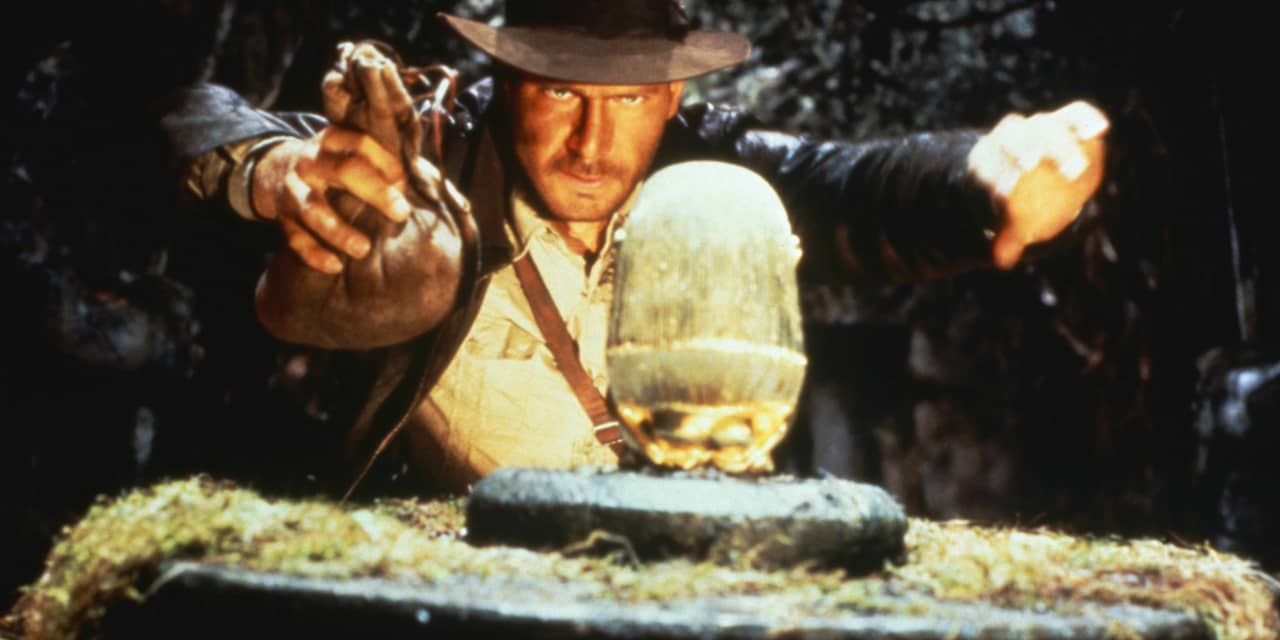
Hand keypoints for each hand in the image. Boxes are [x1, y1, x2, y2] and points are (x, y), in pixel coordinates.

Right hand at [252, 41, 425, 274]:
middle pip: (345, 171)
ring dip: (338, 230)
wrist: (278, 171)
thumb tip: (462, 207)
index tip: (405, 182)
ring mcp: (295, 189)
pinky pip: (295, 238)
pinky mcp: (282, 218)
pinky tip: (334, 267)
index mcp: (336, 140)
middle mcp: (313, 161)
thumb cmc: (342, 169)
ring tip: (363, 249)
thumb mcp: (365, 158)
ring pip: (313, 208)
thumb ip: (408, 175)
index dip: (387, 162)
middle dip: (375, 192)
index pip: (362, 143)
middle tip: (401, 213)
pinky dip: (313, 253)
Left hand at [968, 100, 1109, 268]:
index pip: (986, 164)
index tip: (1003, 196)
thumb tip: (1002, 261)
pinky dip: (1087, 120)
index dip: (993, 178)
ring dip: (1058, 145)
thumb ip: (1005, 238)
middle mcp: (1010, 136)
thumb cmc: (1015, 199)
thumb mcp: (1004, 217)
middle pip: (1012, 137)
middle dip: (1024, 152)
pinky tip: (1099, 131)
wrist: (1031, 166)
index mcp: (987, 157)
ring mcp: (1037, 125)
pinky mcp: (1065, 120)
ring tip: (1073, 170)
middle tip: (1030, 172)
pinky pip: (1076, 114)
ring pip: (1044, 124)